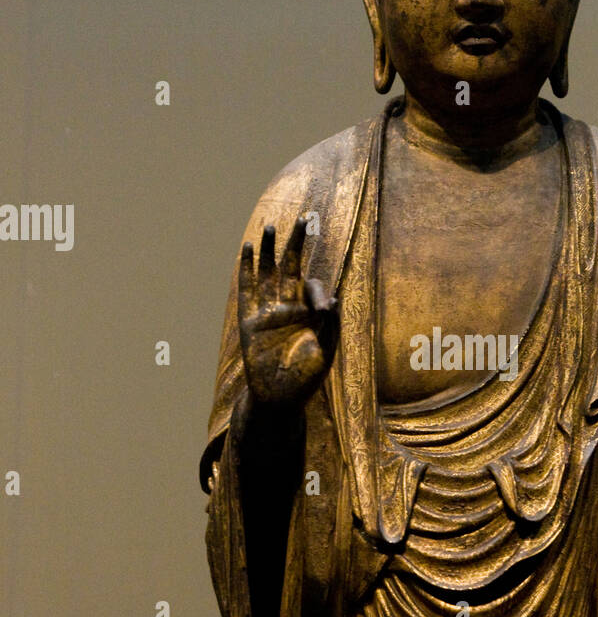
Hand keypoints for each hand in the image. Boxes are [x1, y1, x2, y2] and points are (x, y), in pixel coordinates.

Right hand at [238, 216, 338, 407]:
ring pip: (268, 272)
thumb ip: (330, 326)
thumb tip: (332, 297)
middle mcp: (289, 306)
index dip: (317, 289)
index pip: (314, 286)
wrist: (280, 398)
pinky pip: (247, 289)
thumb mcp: (325, 352)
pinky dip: (247, 268)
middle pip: (292, 266)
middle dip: (296, 243)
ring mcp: (268, 311)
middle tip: (303, 218)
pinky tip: (247, 248)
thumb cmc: (307, 378)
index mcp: (310, 313)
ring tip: (270, 226)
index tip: (321, 306)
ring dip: (269, 250)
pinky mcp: (250, 320)